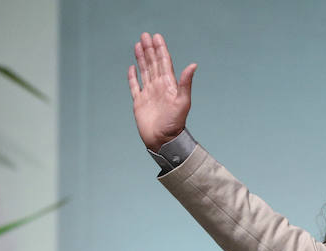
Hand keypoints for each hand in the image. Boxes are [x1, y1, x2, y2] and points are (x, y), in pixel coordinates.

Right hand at [128, 32, 196, 150]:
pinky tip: (132, 68)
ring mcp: (149, 94)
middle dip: (149, 49)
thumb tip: (193, 65)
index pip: (164, 62)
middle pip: (153, 63)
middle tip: (145, 35)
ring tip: (138, 45)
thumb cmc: (175, 123)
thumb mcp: (183, 101)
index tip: (156, 36)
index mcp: (168, 85)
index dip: (160, 49)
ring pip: (144, 71)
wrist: (163, 140)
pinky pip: (135, 86)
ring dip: (141, 58)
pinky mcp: (139, 102)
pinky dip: (133, 77)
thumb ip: (185, 83)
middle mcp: (158, 87)